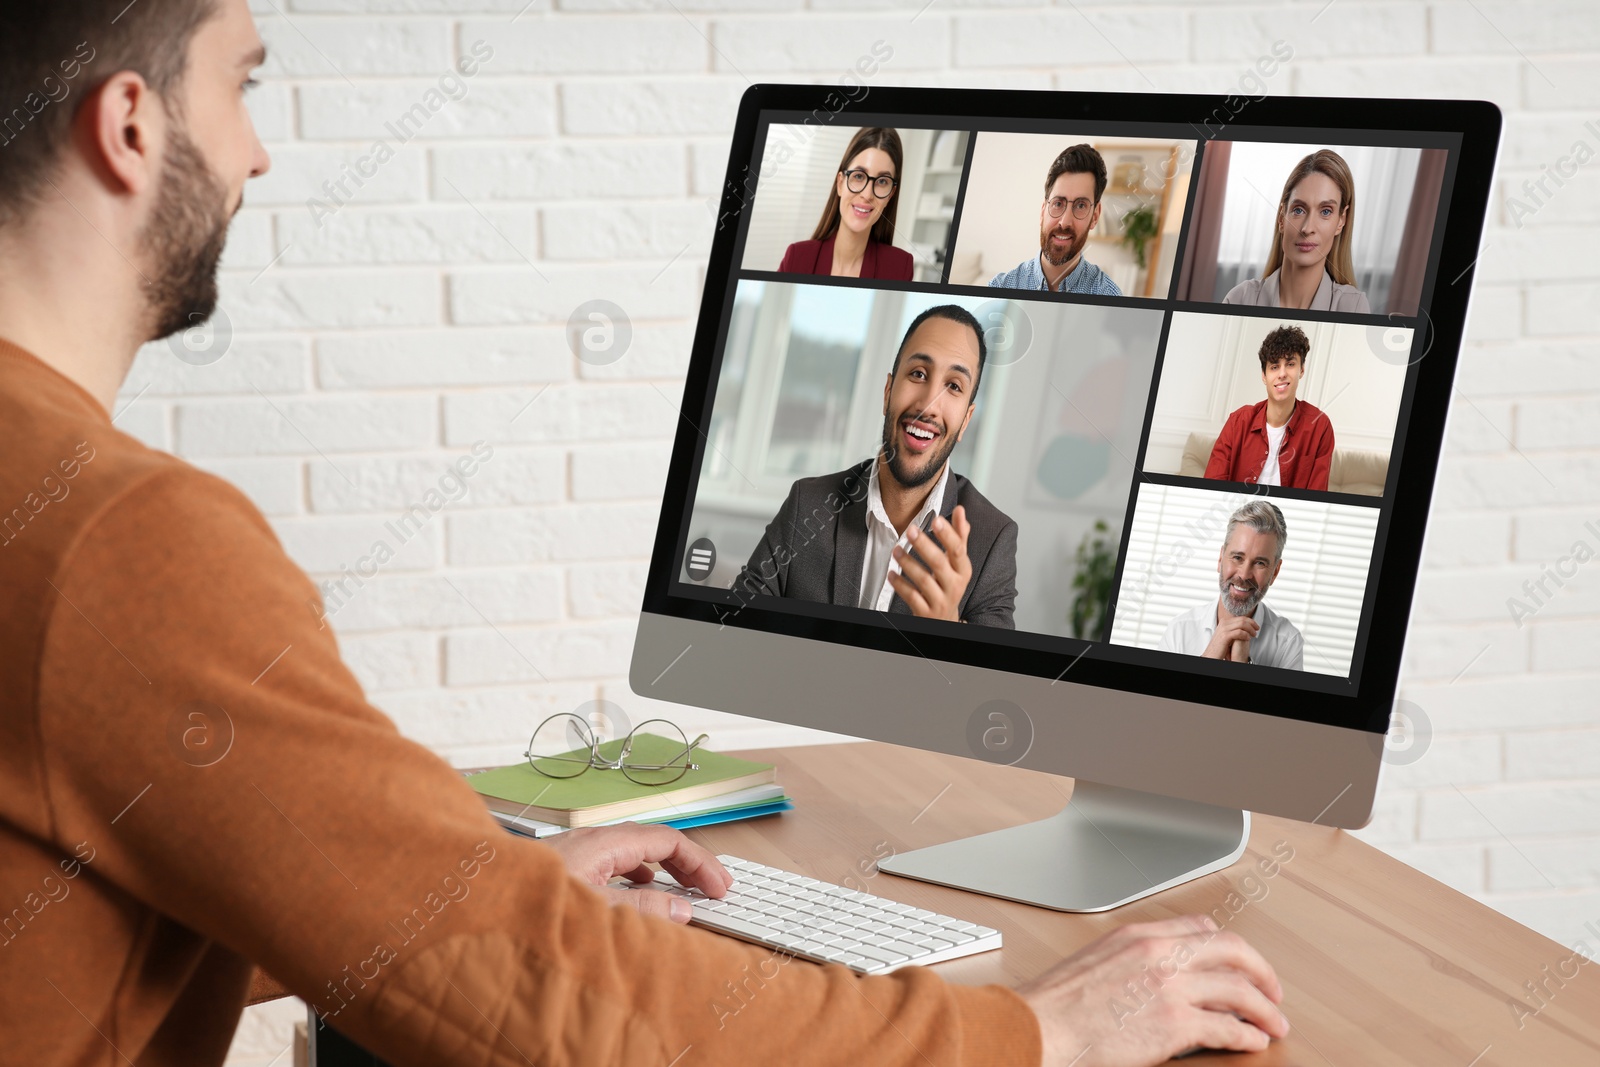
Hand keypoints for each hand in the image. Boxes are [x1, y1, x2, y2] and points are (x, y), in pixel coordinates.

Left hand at [540, 823, 731, 923]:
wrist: (473, 905)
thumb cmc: (524, 903)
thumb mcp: (595, 912)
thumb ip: (642, 912)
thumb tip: (680, 909)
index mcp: (601, 843)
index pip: (666, 839)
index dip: (699, 861)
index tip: (719, 886)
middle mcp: (588, 842)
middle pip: (652, 842)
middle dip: (687, 863)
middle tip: (714, 888)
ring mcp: (575, 855)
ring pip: (632, 854)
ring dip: (663, 872)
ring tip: (683, 894)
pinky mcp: (563, 871)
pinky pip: (613, 867)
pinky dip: (637, 880)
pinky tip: (637, 898)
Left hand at [888, 506, 972, 622]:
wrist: (944, 619)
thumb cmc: (949, 585)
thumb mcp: (957, 563)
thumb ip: (959, 537)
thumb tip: (961, 511)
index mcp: (963, 570)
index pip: (958, 550)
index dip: (948, 534)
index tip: (936, 519)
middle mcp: (954, 585)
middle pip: (939, 563)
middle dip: (924, 545)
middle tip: (910, 530)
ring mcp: (940, 600)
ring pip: (924, 580)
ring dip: (908, 562)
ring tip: (896, 550)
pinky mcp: (926, 612)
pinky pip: (912, 596)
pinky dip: (900, 584)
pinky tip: (891, 574)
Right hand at [1017, 915, 1288, 1066]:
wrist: (1040, 1026)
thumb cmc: (1057, 1003)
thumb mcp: (1096, 961)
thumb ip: (1133, 959)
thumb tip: (1161, 974)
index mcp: (1139, 935)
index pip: (1201, 928)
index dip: (1228, 948)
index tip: (1238, 963)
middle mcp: (1160, 953)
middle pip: (1232, 950)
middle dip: (1261, 971)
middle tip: (1272, 991)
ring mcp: (1170, 987)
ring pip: (1239, 989)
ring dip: (1264, 1008)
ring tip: (1274, 1023)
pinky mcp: (1175, 1024)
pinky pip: (1228, 1027)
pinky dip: (1248, 1034)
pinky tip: (1253, 1041)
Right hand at [1203, 614, 1257, 662]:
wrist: (1211, 654)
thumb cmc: (1219, 647)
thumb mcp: (1225, 635)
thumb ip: (1233, 629)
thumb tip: (1243, 627)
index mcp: (1224, 622)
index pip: (1240, 617)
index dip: (1250, 621)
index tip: (1255, 626)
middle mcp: (1224, 623)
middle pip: (1242, 619)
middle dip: (1252, 624)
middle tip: (1257, 629)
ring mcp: (1224, 629)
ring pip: (1242, 624)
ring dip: (1250, 629)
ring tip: (1254, 635)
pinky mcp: (1225, 636)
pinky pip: (1239, 632)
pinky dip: (1246, 635)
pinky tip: (1248, 639)